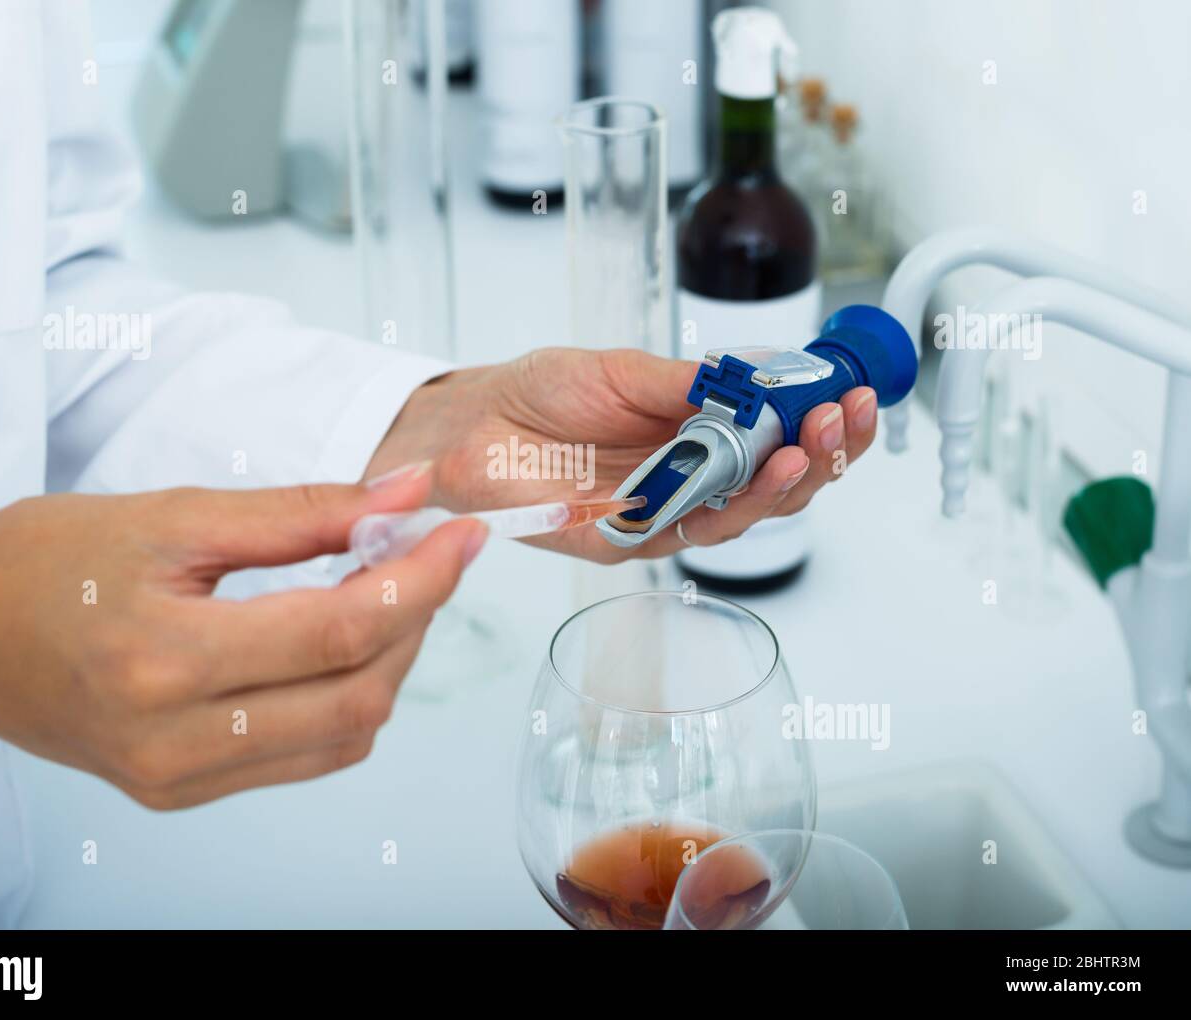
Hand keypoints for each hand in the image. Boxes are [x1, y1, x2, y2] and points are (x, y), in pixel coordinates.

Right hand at [0, 467, 483, 807]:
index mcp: (165, 659)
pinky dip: (345, 700)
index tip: (460, 533)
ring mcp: (179, 780)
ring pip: (343, 737)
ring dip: (388, 662)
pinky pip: (305, 758)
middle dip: (415, 620)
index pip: (340, 631)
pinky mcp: (181, 793)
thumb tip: (404, 493)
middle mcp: (176, 741)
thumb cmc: (44, 561)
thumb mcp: (174, 515)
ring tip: (384, 593)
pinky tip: (339, 645)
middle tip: (426, 556)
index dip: (420, 579)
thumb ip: (302, 511)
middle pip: (357, 695)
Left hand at [367, 348, 877, 561]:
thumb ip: (688, 382)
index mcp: (695, 438)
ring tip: (812, 446)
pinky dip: (720, 506)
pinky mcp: (622, 542)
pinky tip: (752, 475)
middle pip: (772, 487)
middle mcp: (686, 482)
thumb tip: (760, 375)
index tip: (850, 393)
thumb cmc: (540, 394)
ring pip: (739, 517)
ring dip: (784, 484)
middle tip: (843, 419)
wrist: (471, 423)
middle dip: (820, 454)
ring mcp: (658, 516)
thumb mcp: (623, 371)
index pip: (775, 442)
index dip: (818, 425)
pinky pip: (682, 533)